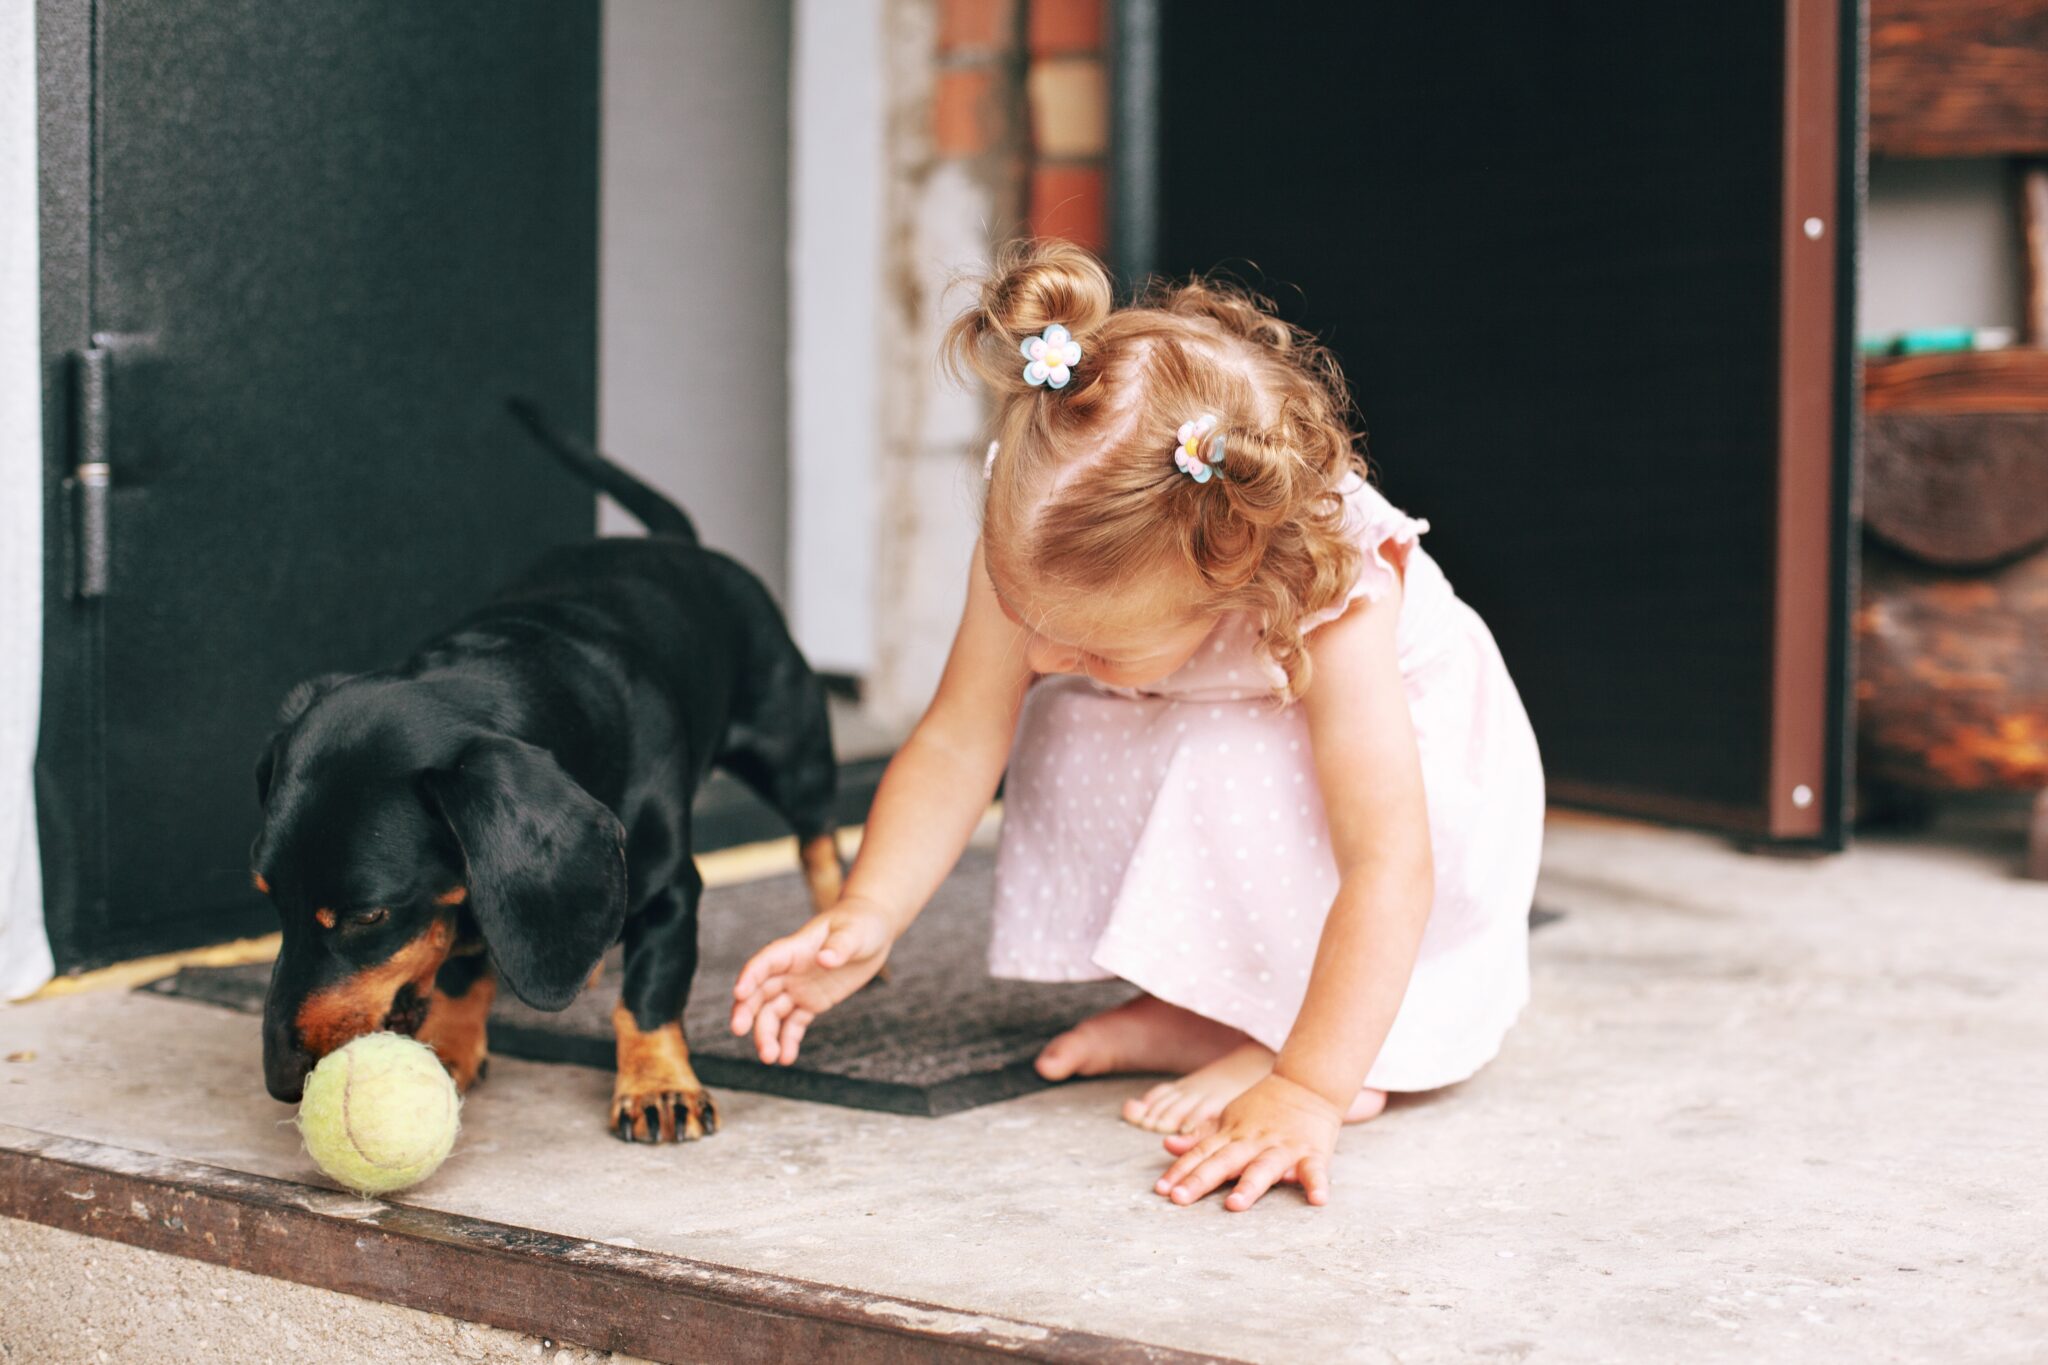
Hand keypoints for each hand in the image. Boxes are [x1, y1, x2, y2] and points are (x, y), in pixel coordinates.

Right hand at [729, 899, 895, 1064]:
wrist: (873, 930)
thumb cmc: (861, 923)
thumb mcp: (854, 933)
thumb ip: (839, 947)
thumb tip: (824, 959)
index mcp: (795, 949)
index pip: (765, 962)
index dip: (750, 976)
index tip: (738, 994)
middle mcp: (790, 970)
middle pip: (760, 992)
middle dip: (747, 1011)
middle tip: (738, 1031)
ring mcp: (798, 988)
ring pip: (773, 1013)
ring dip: (767, 1034)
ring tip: (771, 1058)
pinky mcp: (811, 1002)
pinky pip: (794, 1023)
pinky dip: (788, 1040)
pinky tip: (786, 1058)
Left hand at [1155, 1073, 1341, 1210]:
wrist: (1307, 1084)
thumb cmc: (1265, 1108)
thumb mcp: (1229, 1118)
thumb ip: (1201, 1135)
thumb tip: (1167, 1146)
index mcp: (1233, 1135)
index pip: (1201, 1153)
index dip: (1180, 1171)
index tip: (1161, 1189)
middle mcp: (1254, 1142)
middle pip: (1223, 1162)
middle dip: (1201, 1180)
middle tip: (1180, 1198)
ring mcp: (1283, 1148)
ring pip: (1263, 1168)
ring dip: (1249, 1185)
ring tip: (1234, 1204)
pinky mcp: (1312, 1153)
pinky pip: (1315, 1171)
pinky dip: (1317, 1184)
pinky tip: (1317, 1201)